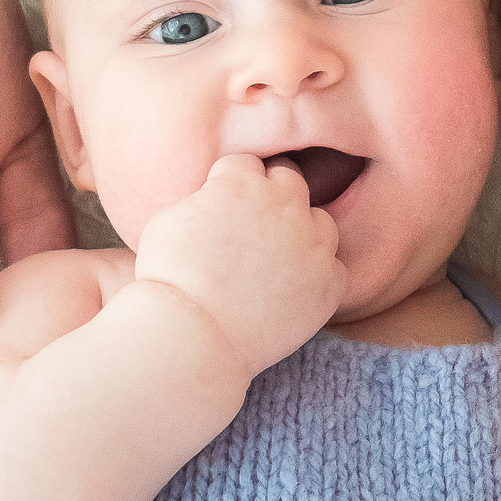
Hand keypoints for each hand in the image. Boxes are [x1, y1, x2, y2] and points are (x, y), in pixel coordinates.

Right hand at [132, 153, 345, 378]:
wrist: (193, 336)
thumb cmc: (168, 279)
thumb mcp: (168, 219)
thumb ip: (204, 197)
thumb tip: (216, 198)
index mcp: (242, 182)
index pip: (245, 164)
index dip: (230, 185)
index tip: (221, 208)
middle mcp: (284, 204)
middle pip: (289, 180)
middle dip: (271, 197)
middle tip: (251, 228)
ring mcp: (311, 243)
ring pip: (319, 221)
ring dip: (302, 233)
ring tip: (275, 261)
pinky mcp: (328, 282)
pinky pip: (333, 268)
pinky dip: (316, 277)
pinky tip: (290, 292)